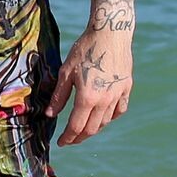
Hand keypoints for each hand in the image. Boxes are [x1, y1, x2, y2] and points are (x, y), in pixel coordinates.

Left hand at [47, 26, 132, 145]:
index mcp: (87, 98)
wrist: (110, 33)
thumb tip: (50, 115)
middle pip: (92, 128)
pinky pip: (119, 110)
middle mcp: (105, 100)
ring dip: (94, 129)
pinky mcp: (126, 87)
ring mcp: (118, 95)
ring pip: (106, 121)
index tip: (61, 143)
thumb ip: (59, 96)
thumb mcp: (66, 72)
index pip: (76, 126)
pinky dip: (110, 117)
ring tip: (84, 130)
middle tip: (71, 140)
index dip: (68, 138)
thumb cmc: (84, 49)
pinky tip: (103, 117)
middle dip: (79, 137)